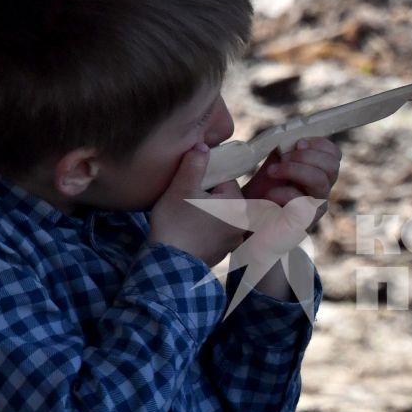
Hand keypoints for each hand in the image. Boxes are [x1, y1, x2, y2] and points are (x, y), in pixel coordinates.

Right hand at [147, 144, 248, 266]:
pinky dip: (202, 228)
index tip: (188, 184)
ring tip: (184, 215)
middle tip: (184, 200)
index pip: (224, 179)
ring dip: (203, 211)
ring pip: (217, 214)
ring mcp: (234, 240)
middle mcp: (242, 223)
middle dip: (204, 195)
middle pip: (222, 197)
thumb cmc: (175, 224)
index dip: (203, 178)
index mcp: (238, 205)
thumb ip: (194, 164)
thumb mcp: (181, 188)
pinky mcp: (222, 252)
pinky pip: (214, 231)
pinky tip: (187, 230)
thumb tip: (203, 146)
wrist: (168, 265)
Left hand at [240, 138, 340, 230]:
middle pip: (332, 165)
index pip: (333, 155)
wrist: (247, 230)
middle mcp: (320, 192)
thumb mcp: (270, 169)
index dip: (319, 144)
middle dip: (306, 155)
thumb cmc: (259, 200)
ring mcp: (314, 209)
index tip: (297, 143)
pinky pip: (302, 203)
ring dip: (294, 169)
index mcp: (317, 175)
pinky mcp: (303, 224)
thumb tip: (286, 138)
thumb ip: (282, 154)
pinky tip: (267, 196)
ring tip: (271, 172)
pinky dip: (283, 193)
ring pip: (321, 180)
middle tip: (283, 157)